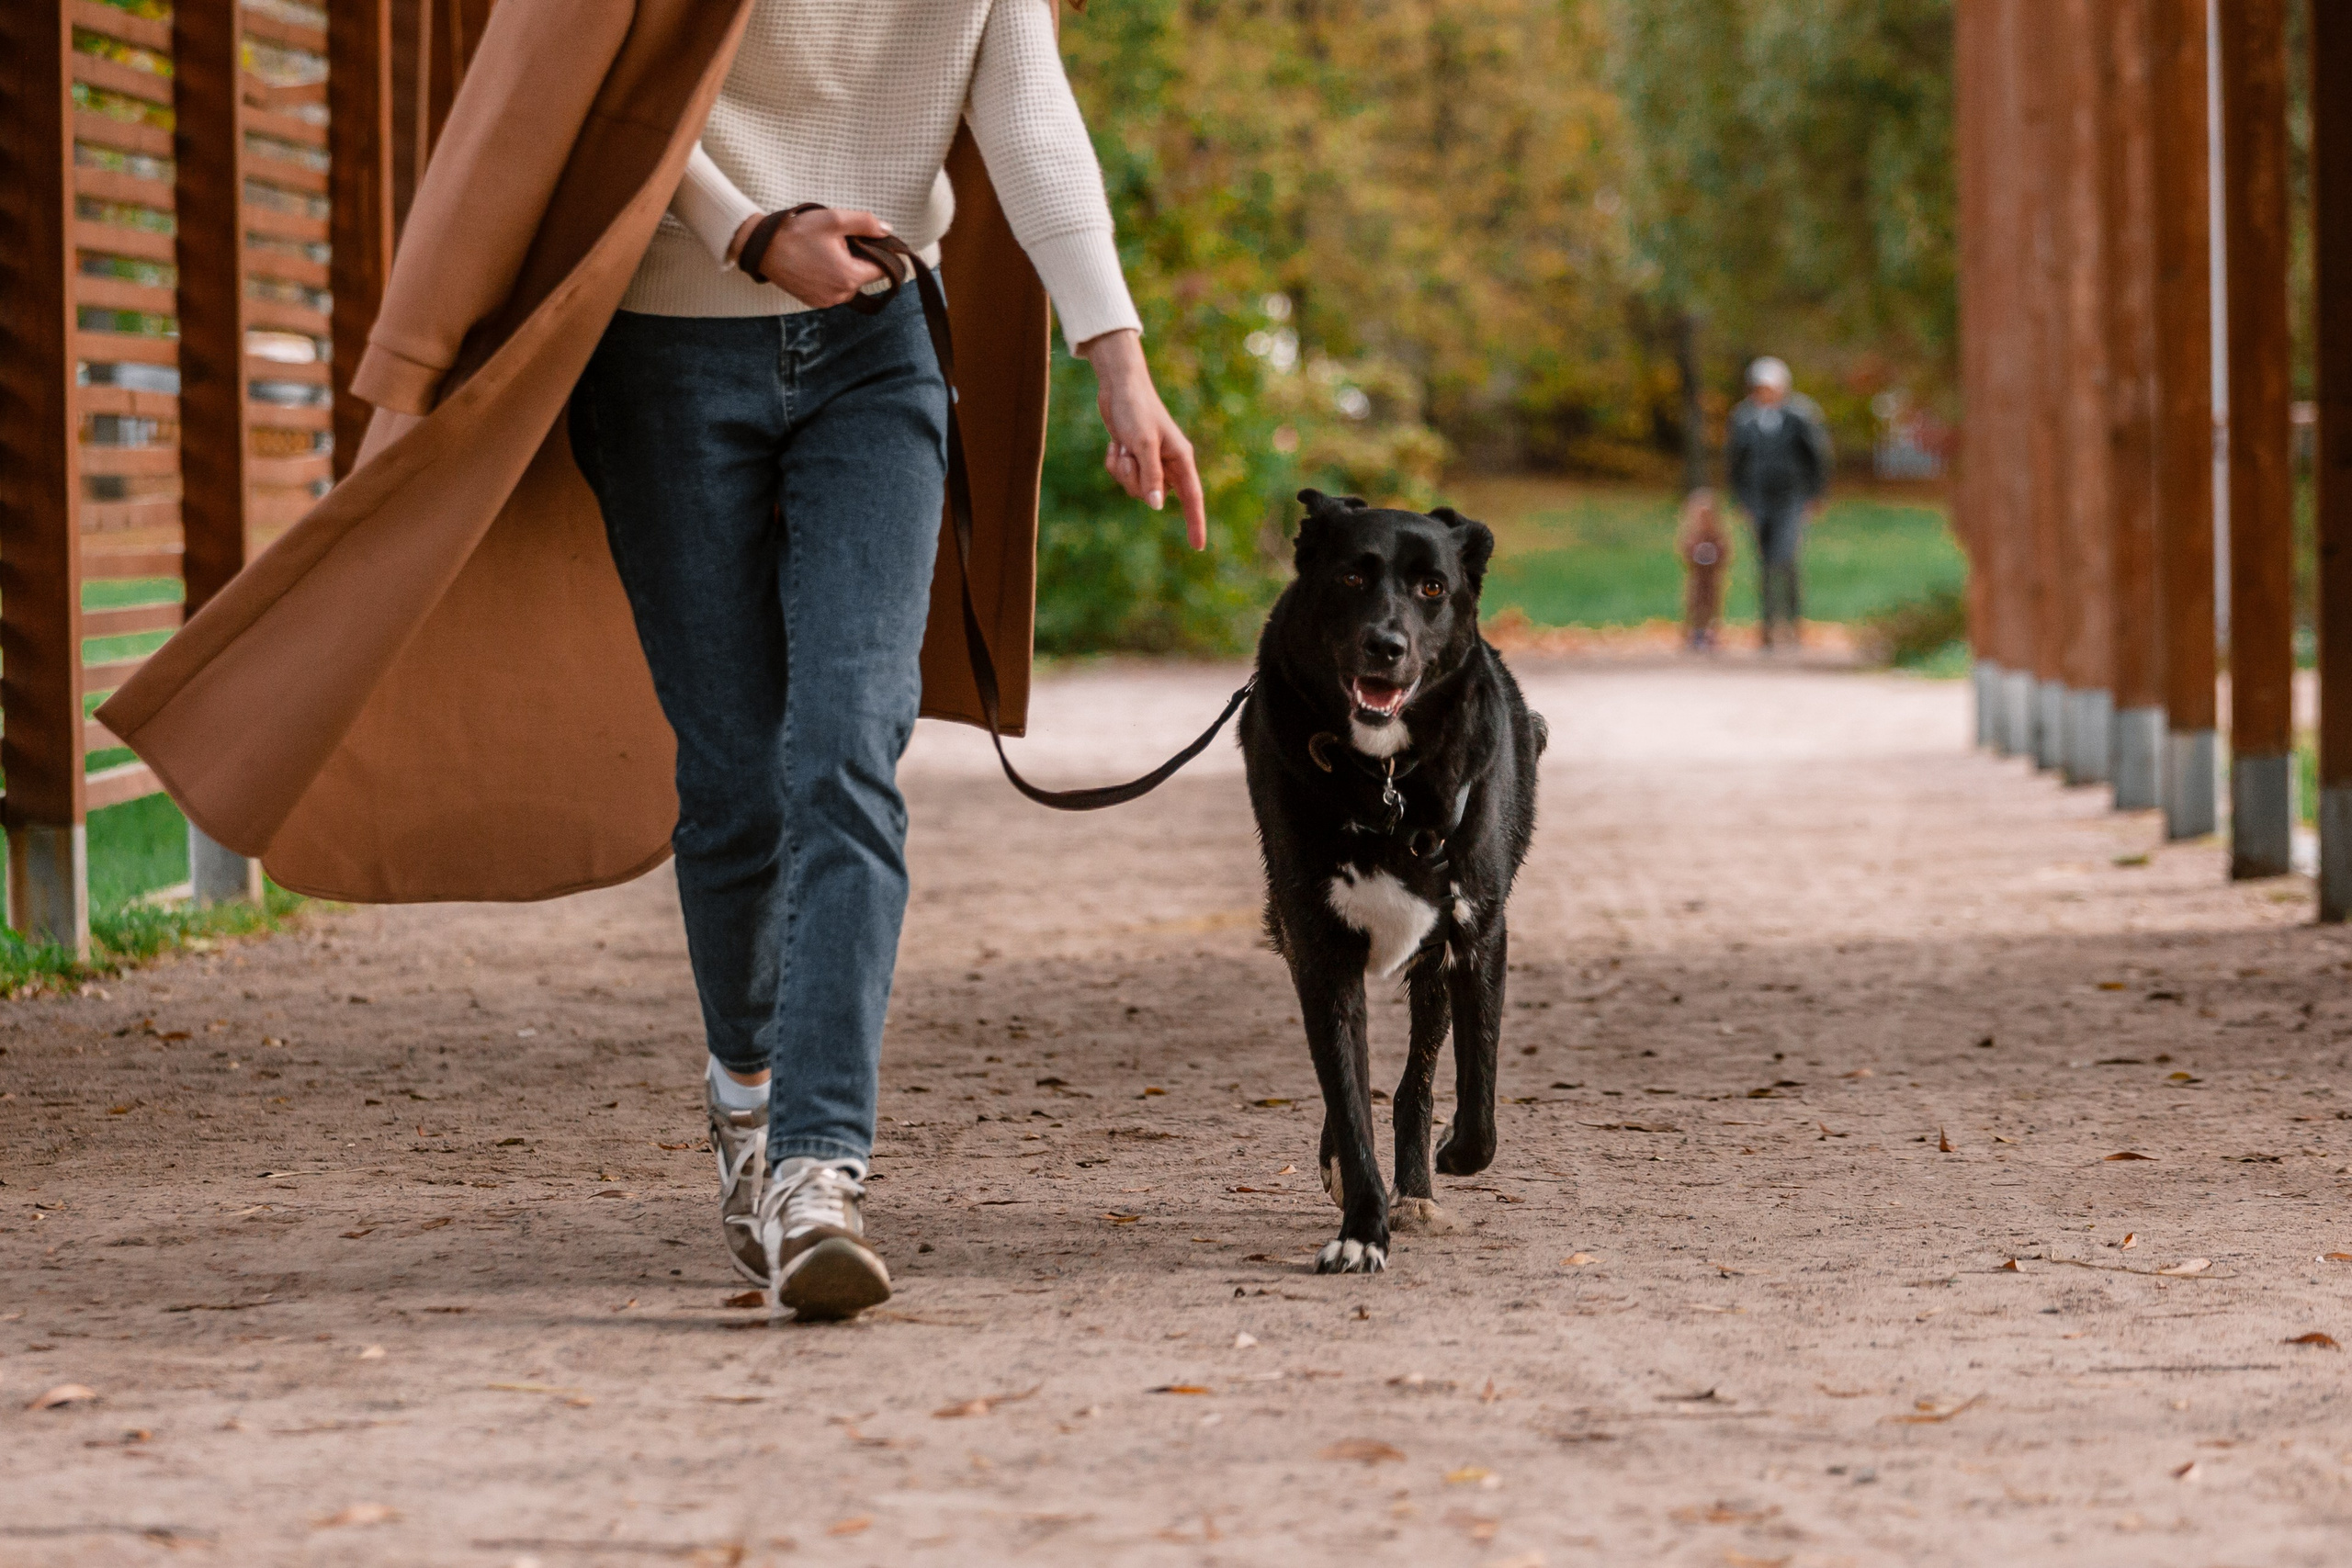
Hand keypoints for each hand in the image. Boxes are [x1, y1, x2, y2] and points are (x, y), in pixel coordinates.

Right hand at [728, 208, 889, 306]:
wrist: (763, 248)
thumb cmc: (797, 233)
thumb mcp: (833, 220)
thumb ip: (865, 223)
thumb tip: (888, 231)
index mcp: (849, 277)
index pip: (883, 269)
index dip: (880, 253)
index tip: (869, 239)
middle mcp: (841, 295)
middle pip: (865, 276)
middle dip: (859, 259)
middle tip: (840, 241)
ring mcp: (827, 301)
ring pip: (849, 283)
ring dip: (845, 268)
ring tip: (825, 251)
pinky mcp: (814, 302)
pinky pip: (834, 289)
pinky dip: (831, 277)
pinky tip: (817, 262)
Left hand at [1077, 329, 1206, 549]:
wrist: (1119, 386)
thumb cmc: (1136, 409)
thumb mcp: (1143, 444)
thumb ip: (1151, 476)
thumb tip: (1157, 506)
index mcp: (1181, 459)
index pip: (1193, 498)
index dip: (1195, 523)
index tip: (1198, 547)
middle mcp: (1169, 463)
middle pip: (1154, 497)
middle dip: (1136, 483)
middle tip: (1129, 456)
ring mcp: (1151, 461)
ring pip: (1135, 489)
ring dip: (1122, 471)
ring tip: (1121, 446)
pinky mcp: (1134, 457)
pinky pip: (1122, 477)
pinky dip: (1114, 464)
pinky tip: (1115, 444)